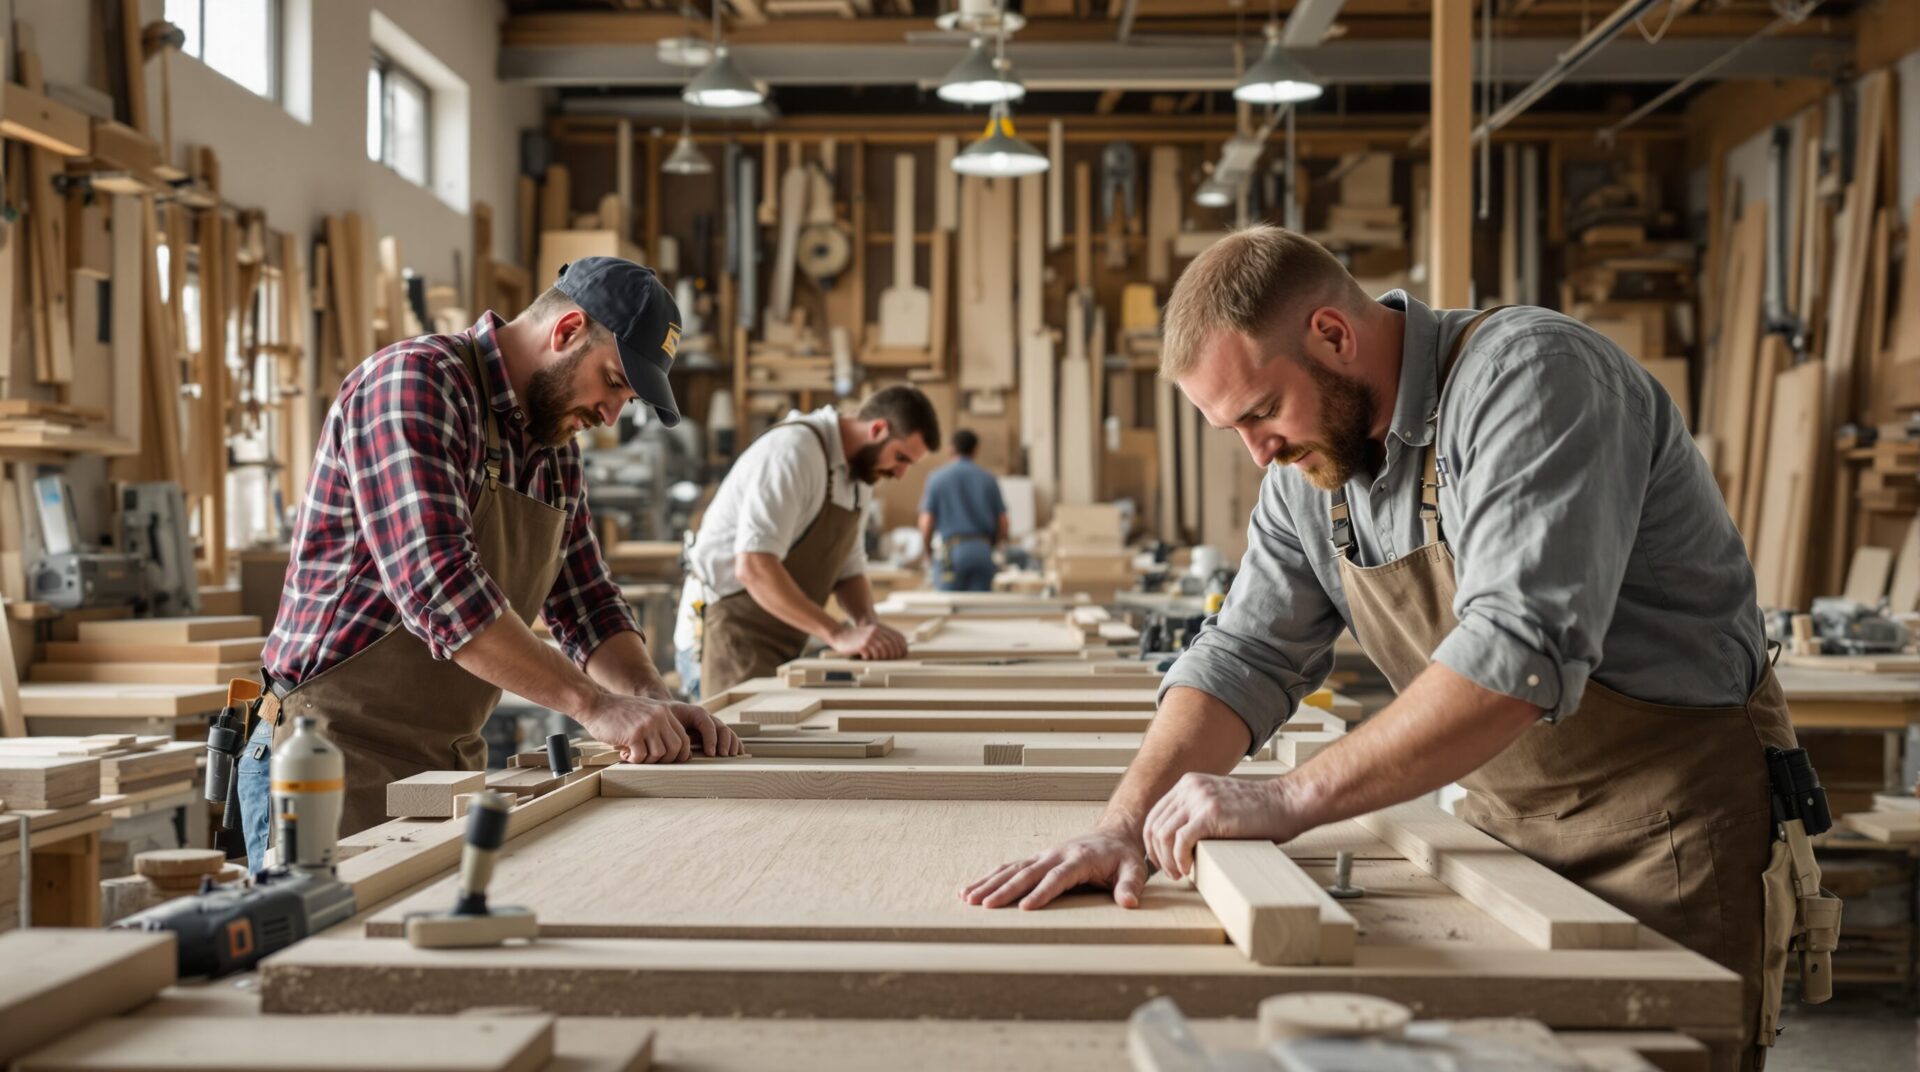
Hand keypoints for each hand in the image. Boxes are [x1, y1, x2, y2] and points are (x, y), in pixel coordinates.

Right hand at [585, 695, 741, 761]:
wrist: (594, 704)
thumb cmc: (617, 713)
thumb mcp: (644, 711)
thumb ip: (659, 725)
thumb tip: (672, 751)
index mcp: (664, 711)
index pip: (683, 737)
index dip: (680, 753)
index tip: (669, 760)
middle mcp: (659, 716)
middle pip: (676, 747)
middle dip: (664, 760)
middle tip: (649, 760)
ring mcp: (647, 724)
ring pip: (659, 754)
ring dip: (646, 760)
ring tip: (634, 755)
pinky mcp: (634, 734)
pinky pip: (641, 756)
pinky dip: (633, 760)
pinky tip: (624, 754)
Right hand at [827, 620, 907, 659]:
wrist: (840, 635)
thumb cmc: (857, 638)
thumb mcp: (871, 634)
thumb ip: (882, 638)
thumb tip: (898, 650)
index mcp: (880, 628)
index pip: (897, 637)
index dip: (902, 647)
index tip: (902, 655)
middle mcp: (876, 631)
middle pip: (892, 645)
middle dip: (894, 655)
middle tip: (892, 661)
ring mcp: (869, 638)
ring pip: (883, 651)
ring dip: (883, 658)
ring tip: (879, 660)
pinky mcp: (862, 645)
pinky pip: (873, 654)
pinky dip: (873, 658)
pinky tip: (868, 658)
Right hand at [960, 825, 1148, 909]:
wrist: (1113, 834)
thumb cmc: (1122, 856)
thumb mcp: (1134, 869)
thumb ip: (1130, 885)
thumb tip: (1129, 903)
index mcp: (1079, 859)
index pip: (1057, 877)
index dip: (1042, 892)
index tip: (1025, 907)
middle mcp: (1056, 855)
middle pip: (1026, 873)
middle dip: (1005, 890)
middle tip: (985, 906)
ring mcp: (1043, 856)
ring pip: (1011, 869)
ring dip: (989, 883)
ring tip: (968, 898)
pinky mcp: (1036, 859)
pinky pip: (1009, 868)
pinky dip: (990, 878)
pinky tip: (971, 890)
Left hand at [1142, 773, 1301, 880]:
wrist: (1286, 803)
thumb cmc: (1259, 812)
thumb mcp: (1218, 804)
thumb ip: (1197, 814)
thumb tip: (1176, 845)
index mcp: (1188, 784)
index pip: (1154, 816)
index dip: (1153, 844)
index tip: (1163, 862)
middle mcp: (1189, 787)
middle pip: (1154, 826)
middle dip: (1157, 855)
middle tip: (1171, 873)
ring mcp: (1199, 798)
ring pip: (1163, 834)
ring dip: (1167, 861)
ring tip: (1179, 874)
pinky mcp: (1210, 813)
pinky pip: (1180, 841)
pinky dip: (1179, 860)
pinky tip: (1189, 869)